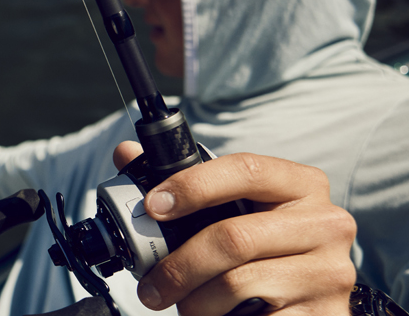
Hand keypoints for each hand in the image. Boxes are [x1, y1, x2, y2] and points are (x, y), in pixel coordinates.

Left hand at [111, 142, 356, 314]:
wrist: (310, 305)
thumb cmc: (263, 253)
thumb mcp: (234, 212)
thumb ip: (187, 186)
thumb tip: (125, 154)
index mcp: (302, 186)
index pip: (246, 169)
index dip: (192, 185)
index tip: (152, 207)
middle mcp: (326, 223)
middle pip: (232, 236)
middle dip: (179, 264)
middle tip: (152, 286)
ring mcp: (329, 271)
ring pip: (236, 283)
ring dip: (194, 300)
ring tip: (186, 305)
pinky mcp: (325, 313)